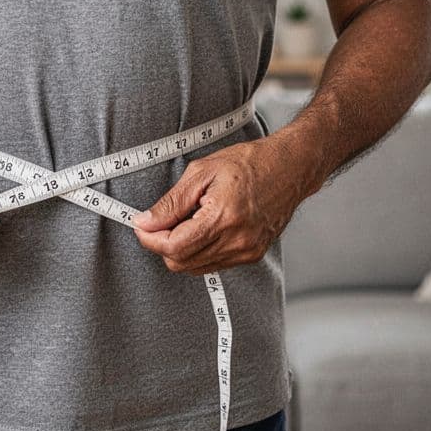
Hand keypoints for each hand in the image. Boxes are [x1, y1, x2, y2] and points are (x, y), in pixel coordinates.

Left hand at [131, 139, 304, 275]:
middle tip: (161, 219)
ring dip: (180, 248)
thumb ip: (171, 202)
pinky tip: (203, 226)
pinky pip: (212, 264)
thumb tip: (146, 222)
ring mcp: (246, 252)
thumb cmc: (249, 163)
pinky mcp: (251, 255)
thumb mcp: (201, 172)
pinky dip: (198, 250)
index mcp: (222, 218)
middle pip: (181, 262)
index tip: (141, 225)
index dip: (150, 238)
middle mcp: (237, 241)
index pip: (173, 247)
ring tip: (188, 218)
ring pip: (194, 267)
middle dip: (162, 243)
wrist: (289, 167)